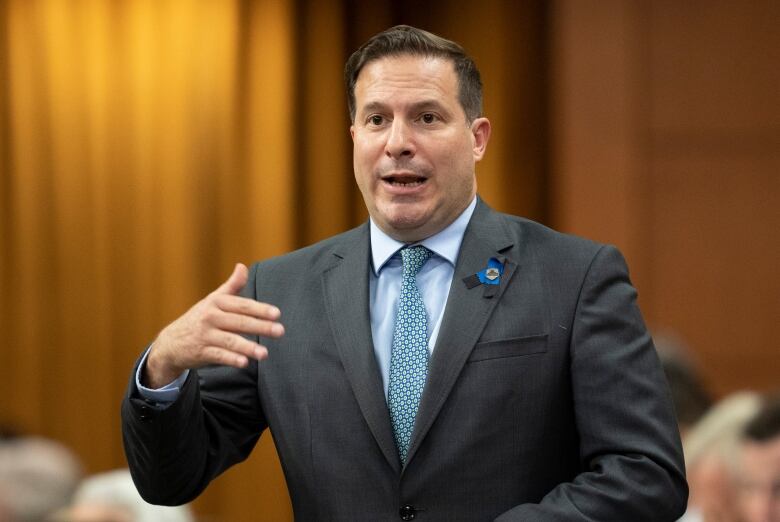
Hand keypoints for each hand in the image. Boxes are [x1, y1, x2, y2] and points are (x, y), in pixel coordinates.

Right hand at [143, 263, 283, 388]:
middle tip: (280, 331)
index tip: (277, 314)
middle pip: (239, 322)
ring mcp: (205, 335)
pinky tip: (245, 363)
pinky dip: (231, 359)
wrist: (171, 342)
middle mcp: (210, 317)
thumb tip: (243, 266)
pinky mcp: (201, 352)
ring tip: (265, 353)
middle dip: (261, 326)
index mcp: (216, 302)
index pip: (242, 305)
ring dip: (248, 347)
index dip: (260, 309)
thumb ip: (232, 286)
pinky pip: (218, 356)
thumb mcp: (214, 300)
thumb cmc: (200, 318)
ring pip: (230, 340)